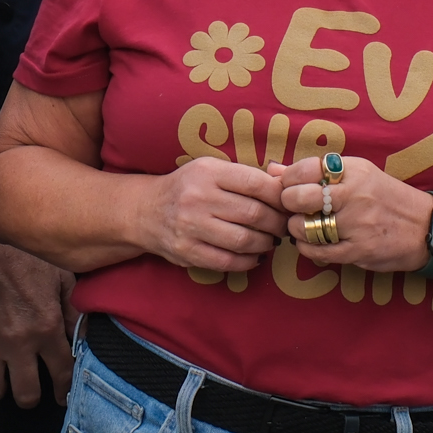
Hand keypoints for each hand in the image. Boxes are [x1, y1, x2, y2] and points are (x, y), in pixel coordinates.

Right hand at [0, 230, 74, 408]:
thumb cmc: (24, 251)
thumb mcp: (60, 274)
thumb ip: (72, 311)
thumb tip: (83, 338)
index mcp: (46, 328)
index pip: (62, 376)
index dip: (64, 390)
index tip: (62, 394)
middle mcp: (17, 343)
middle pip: (25, 394)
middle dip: (31, 395)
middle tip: (31, 387)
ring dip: (0, 387)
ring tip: (3, 377)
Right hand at [125, 155, 287, 272]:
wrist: (145, 210)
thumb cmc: (188, 187)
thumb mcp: (211, 169)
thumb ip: (245, 175)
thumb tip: (285, 180)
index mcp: (207, 172)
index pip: (255, 183)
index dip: (279, 196)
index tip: (287, 203)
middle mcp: (198, 198)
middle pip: (254, 214)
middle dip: (277, 223)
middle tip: (284, 226)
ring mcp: (191, 227)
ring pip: (244, 240)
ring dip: (266, 243)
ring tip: (270, 240)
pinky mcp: (187, 252)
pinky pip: (229, 262)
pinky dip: (249, 261)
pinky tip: (254, 255)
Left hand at [274, 153, 432, 273]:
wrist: (425, 227)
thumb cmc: (384, 198)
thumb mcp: (356, 175)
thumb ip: (314, 172)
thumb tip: (273, 169)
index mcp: (353, 170)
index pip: (304, 169)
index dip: (288, 180)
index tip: (289, 187)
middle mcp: (355, 194)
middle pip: (299, 197)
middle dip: (288, 204)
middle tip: (293, 208)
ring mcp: (357, 223)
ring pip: (305, 227)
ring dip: (297, 229)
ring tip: (304, 226)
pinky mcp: (360, 249)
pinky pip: (319, 252)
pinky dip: (307, 249)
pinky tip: (311, 244)